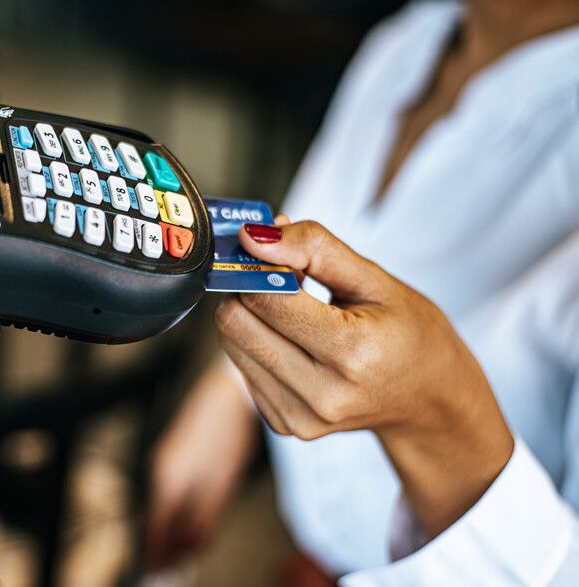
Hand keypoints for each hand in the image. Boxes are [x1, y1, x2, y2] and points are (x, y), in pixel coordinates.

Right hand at [144, 358, 258, 570]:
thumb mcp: (221, 483)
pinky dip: (175, 510)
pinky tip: (187, 519)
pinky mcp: (173, 453)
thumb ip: (205, 518)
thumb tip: (193, 549)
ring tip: (181, 552)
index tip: (158, 576)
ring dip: (171, 529)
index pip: (156, 530)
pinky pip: (169, 490)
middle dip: (164, 546)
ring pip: (164, 505)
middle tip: (171, 570)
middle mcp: (159, 471)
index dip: (158, 556)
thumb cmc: (227, 435)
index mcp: (167, 481)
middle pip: (157, 519)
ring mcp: (165, 460)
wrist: (228, 393)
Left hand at [214, 219, 512, 537]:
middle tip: (280, 278)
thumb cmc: (409, 334)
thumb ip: (314, 248)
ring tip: (293, 309)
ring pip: (231, 345)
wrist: (431, 401)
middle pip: (236, 323)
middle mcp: (322, 393)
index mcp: (352, 351)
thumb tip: (253, 236)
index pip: (265, 298)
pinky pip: (243, 370)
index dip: (257, 265)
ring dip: (250, 316)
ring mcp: (301, 418)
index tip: (267, 248)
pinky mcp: (287, 426)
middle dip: (247, 289)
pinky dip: (258, 344)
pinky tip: (294, 339)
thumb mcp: (377, 279)